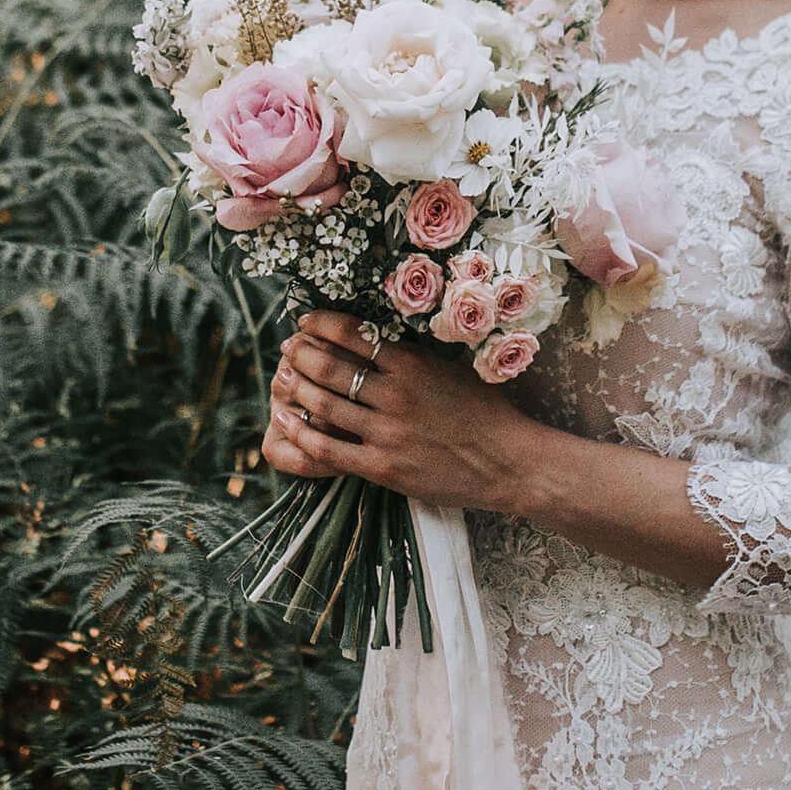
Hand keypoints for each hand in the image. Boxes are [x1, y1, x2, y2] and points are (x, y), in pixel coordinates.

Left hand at [262, 311, 548, 512]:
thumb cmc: (486, 413)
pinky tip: (285, 421)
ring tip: (281, 377)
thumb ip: (414, 355)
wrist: (509, 463)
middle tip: (286, 348)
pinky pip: (328, 449)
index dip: (320, 325)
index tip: (305, 322)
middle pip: (330, 366)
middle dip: (300, 353)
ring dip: (295, 387)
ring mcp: (387, 433)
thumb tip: (379, 334)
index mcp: (413, 364)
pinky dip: (301, 432)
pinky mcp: (382, 467)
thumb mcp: (452, 369)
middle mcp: (395, 394)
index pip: (353, 334)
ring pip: (323, 404)